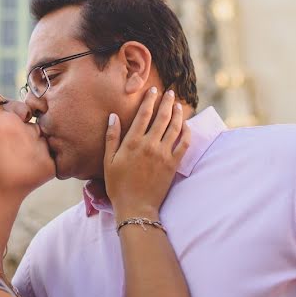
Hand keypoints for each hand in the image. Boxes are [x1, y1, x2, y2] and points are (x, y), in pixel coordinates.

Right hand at [103, 87, 190, 219]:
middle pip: (162, 117)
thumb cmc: (118, 185)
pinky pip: (184, 144)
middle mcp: (150, 144)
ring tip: (178, 105)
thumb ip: (112, 137)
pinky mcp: (173, 164)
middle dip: (166, 102)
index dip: (149, 100)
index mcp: (133, 142)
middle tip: (170, 92)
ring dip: (178, 114)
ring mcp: (164, 154)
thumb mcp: (108, 161)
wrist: (136, 207)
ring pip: (175, 128)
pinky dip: (187, 132)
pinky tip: (186, 125)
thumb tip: (113, 116)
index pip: (144, 114)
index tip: (153, 90)